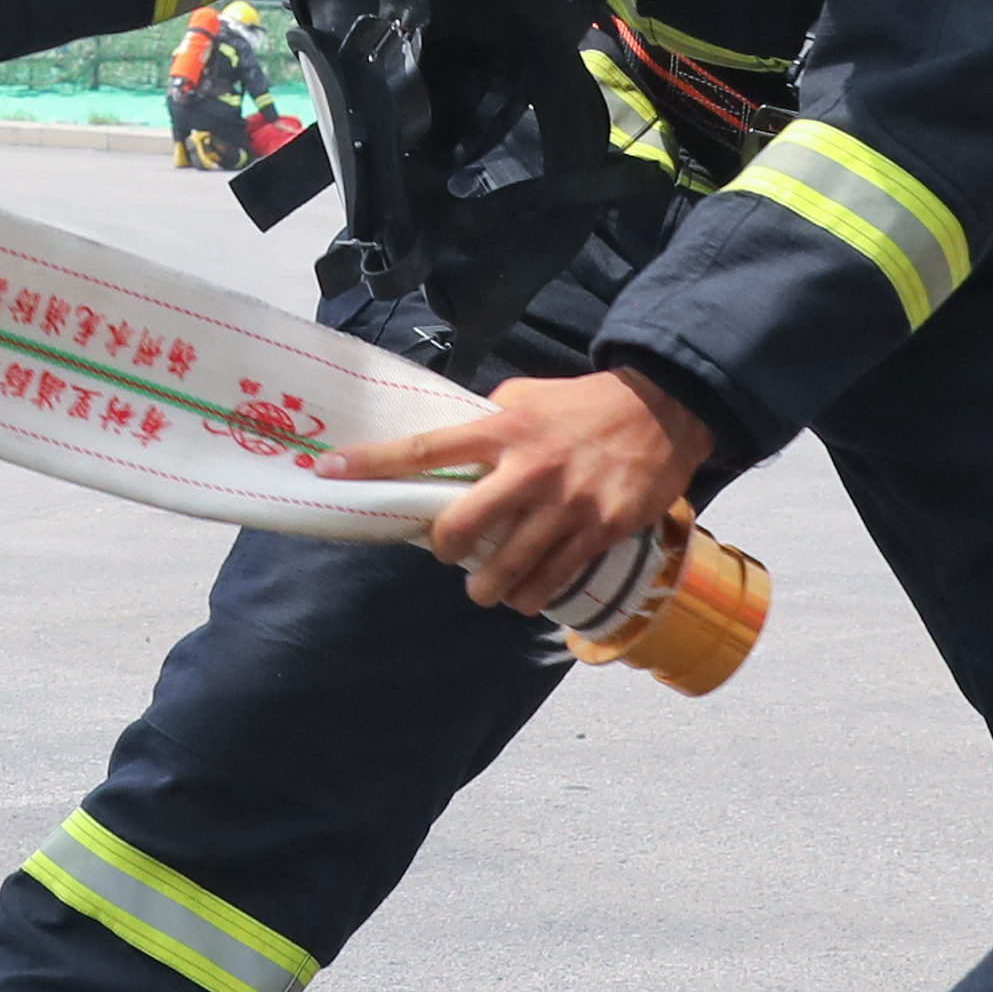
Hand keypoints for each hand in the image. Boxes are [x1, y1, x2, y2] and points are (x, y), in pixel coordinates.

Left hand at [324, 363, 709, 615]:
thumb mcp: (524, 396)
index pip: (425, 448)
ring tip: (486, 589)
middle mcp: (528, 468)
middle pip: (460, 527)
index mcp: (502, 428)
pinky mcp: (598, 530)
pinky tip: (527, 594)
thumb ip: (483, 422)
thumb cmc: (581, 404)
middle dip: (446, 550)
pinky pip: (552, 579)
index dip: (373, 463)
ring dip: (487, 589)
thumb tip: (440, 449)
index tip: (329, 471)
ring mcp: (565, 504)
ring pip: (506, 569)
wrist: (663, 410)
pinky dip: (532, 595)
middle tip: (450, 551)